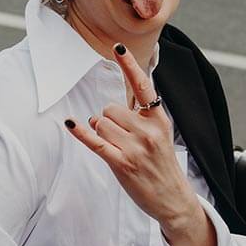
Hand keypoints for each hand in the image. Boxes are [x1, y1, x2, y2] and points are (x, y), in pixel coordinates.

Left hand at [64, 43, 198, 229]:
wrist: (173, 198)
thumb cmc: (162, 166)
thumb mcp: (160, 135)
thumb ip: (141, 118)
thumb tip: (103, 112)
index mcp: (159, 119)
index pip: (143, 86)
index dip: (129, 66)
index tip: (119, 47)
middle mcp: (148, 130)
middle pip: (110, 108)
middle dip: (108, 120)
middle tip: (119, 137)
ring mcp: (135, 148)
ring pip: (101, 123)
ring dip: (101, 132)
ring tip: (116, 147)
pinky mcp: (122, 164)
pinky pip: (96, 142)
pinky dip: (82, 133)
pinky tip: (72, 124)